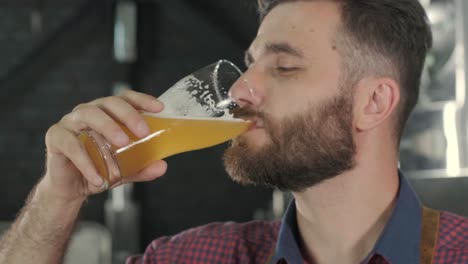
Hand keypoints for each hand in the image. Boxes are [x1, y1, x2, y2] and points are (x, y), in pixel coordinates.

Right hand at [42, 90, 167, 201]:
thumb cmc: (99, 168)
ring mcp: (70, 122)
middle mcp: (89, 112)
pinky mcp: (55, 138)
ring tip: (123, 144)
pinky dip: (86, 162)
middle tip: (143, 131)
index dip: (142, 100)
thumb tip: (162, 166)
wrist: (72, 188)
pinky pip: (71, 145)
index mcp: (107, 114)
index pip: (125, 98)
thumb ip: (142, 167)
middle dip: (128, 114)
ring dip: (108, 127)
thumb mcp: (125, 170)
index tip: (159, 108)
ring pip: (89, 115)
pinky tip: (99, 177)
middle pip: (108, 103)